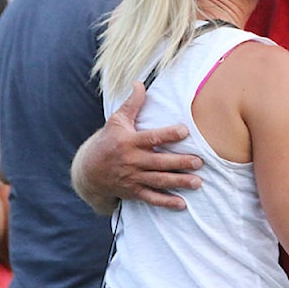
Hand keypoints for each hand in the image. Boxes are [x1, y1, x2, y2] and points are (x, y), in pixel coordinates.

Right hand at [71, 81, 203, 214]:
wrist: (89, 172)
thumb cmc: (107, 141)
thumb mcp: (116, 120)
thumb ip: (132, 104)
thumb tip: (140, 83)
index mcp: (129, 142)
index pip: (152, 137)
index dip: (168, 134)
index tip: (185, 131)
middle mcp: (132, 161)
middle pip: (159, 162)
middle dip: (180, 163)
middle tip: (199, 162)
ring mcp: (133, 178)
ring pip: (159, 181)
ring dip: (178, 182)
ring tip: (197, 182)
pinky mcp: (133, 192)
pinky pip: (151, 198)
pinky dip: (166, 202)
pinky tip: (182, 204)